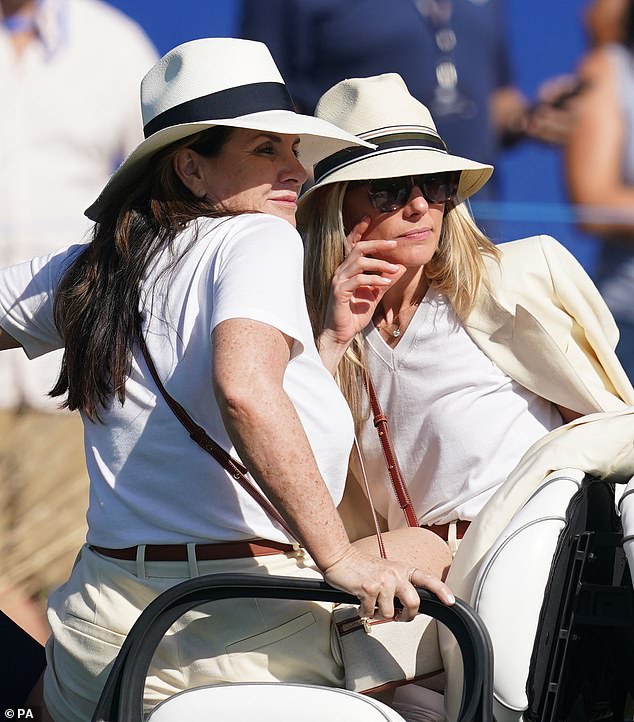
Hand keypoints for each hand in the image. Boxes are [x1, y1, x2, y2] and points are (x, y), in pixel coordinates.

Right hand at [322, 217, 404, 346]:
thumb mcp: (374, 295)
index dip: (359, 230)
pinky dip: (375, 279)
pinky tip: (386, 282)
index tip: (369, 217)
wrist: (341, 333)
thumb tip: (400, 268)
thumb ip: (384, 281)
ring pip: (359, 262)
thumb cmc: (355, 314)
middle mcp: (341, 271)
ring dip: (380, 264)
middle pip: (358, 248)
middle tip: (395, 244)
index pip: (352, 244)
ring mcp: (339, 281)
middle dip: (377, 244)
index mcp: (348, 270)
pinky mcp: (339, 292)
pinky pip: (359, 279)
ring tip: (395, 269)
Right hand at [323, 545, 454, 621]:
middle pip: (413, 604)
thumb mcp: (387, 571)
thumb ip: (400, 585)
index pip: (427, 580)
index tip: (450, 601)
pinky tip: (360, 601)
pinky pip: (371, 613)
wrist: (340, 558)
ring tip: (371, 602)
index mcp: (403, 569)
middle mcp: (396, 574)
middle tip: (399, 617)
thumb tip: (408, 606)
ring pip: (390, 614)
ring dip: (379, 613)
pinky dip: (364, 611)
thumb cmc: (362, 567)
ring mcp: (383, 581)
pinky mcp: (369, 588)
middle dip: (407, 616)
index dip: (441, 591)